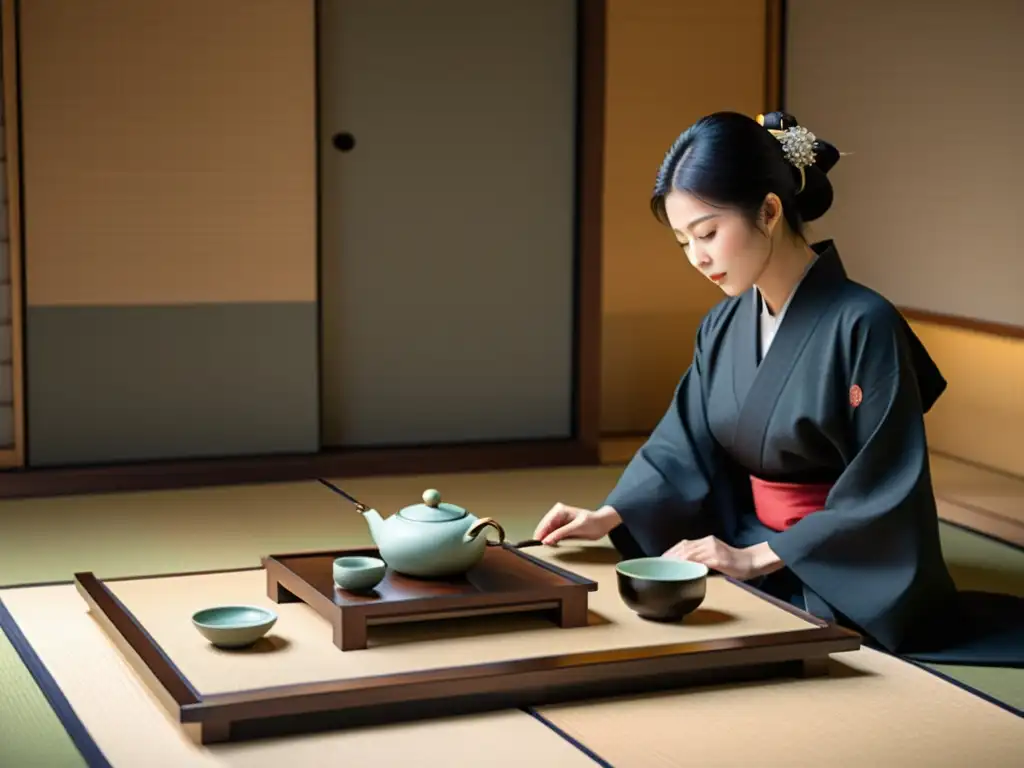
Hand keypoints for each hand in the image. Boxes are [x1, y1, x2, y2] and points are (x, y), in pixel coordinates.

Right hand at [533, 503, 620, 545]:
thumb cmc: (593, 523)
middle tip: (538, 548)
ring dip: (545, 539)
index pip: (545, 523)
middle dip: (541, 537)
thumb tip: (546, 540)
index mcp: (560, 510)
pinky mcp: (561, 527)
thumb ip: (560, 534)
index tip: (537, 544)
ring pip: (547, 531)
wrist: (602, 524)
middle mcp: (557, 514)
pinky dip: (551, 540)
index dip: (540, 534)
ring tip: (543, 548)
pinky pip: (552, 534)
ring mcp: (559, 520)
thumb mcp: (576, 528)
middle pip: (544, 527)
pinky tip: (550, 545)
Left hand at [663, 537, 780, 580]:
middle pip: (684, 547)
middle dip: (670, 556)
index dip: (671, 551)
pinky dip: (689, 564)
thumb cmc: (734, 563)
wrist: (753, 562)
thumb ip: (702, 559)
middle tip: (659, 565)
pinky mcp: (718, 558)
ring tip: (667, 567)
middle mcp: (708, 542)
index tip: (661, 559)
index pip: (684, 544)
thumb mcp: (715, 558)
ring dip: (676, 560)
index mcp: (706, 541)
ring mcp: (713, 549)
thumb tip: (685, 567)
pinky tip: (682, 569)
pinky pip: (700, 561)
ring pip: (690, 552)